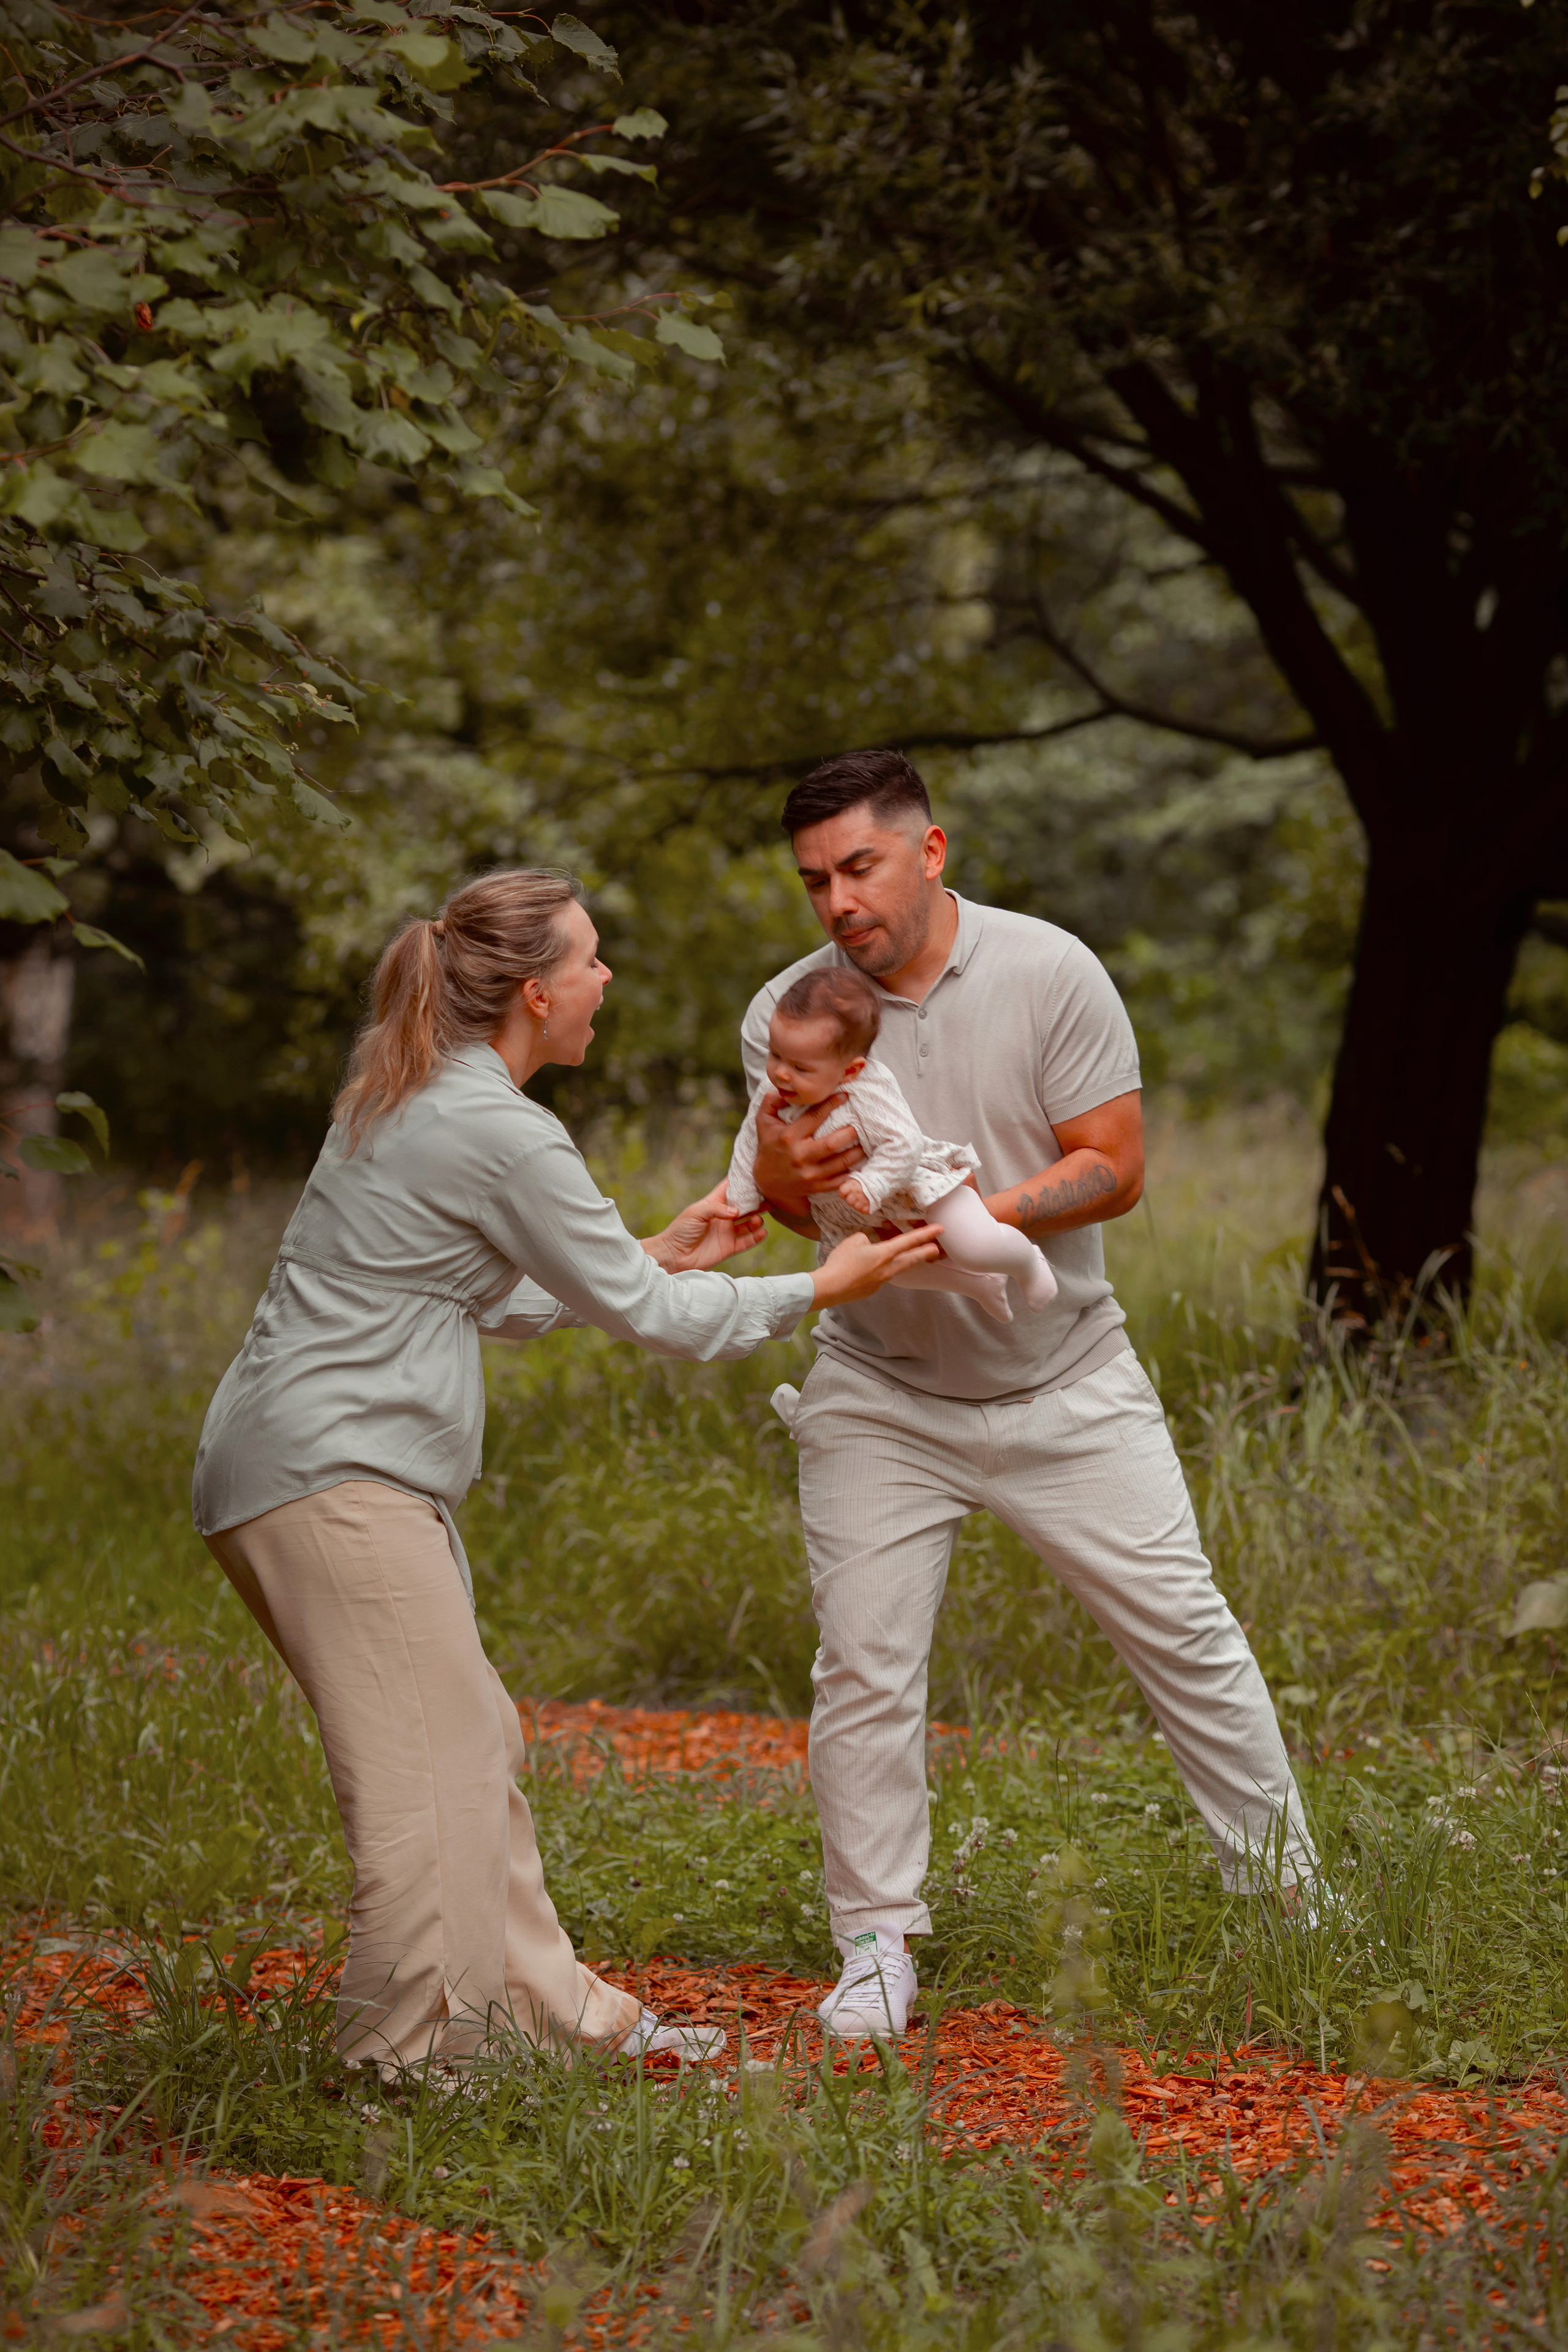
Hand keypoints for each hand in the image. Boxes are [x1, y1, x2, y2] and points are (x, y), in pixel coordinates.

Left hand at [641, 1181, 765, 1272]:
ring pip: (748, 1223)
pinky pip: (746, 1241)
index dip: (741, 1181)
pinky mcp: (729, 1247)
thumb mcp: (696, 1213)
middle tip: (767, 1198)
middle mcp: (723, 1216)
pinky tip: (762, 1232)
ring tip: (758, 1219)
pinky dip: (756, 1237)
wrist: (674, 1255)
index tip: (754, 1173)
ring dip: (756, 1220)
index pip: (730, 1188)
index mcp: (714, 1203)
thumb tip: (736, 1212)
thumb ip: (716, 1209)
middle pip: (744, 1206)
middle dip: (756, 1201)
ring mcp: (727, 1232)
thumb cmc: (680, 1230)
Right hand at [753, 1090, 865, 1219]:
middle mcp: (799, 1156)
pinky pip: (839, 1181)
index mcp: (788, 1137)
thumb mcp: (763, 1122)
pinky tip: (860, 1164)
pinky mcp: (816, 1187)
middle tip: (860, 1125)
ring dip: (856, 1153)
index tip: (845, 1096)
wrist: (766, 1181)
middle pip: (831, 1144)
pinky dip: (852, 1173)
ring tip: (865, 1143)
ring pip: (839, 1163)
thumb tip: (785, 1089)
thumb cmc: (768, 1146)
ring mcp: (809, 1174)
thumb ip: (771, 1101)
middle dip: (849, 1133)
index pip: (813, 1117)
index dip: (831, 1104)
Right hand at [811, 1224, 938, 1307]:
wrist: (830, 1288)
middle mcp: (887, 1269)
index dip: (925, 1234)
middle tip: (937, 1249)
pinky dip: (879, 1270)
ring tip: (912, 1258)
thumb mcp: (853, 1242)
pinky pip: (880, 1276)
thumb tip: (869, 1246)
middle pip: (910, 1259)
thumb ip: (865, 1240)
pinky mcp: (872, 1290)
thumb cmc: (841, 1262)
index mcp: (884, 1254)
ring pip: (897, 1269)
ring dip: (905, 1262)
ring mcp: (881, 1281)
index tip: (939, 1229)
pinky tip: (868, 1269)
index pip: (909, 1241)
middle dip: (925, 1253)